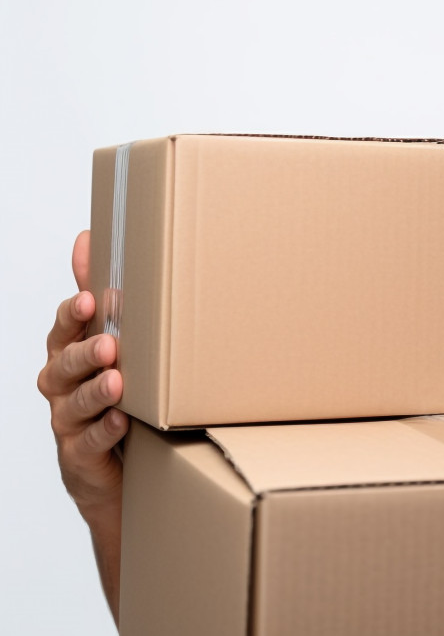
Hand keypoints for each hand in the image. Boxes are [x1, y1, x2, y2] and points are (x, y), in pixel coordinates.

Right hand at [37, 230, 125, 619]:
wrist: (118, 465)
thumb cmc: (113, 392)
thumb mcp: (107, 339)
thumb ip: (96, 294)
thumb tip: (86, 235)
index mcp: (69, 352)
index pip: (63, 328)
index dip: (74, 314)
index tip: (93, 298)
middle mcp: (62, 386)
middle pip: (63, 364)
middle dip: (83, 352)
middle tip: (109, 344)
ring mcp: (69, 422)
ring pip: (75, 403)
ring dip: (95, 391)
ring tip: (117, 382)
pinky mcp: (80, 456)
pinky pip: (88, 442)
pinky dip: (105, 430)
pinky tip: (123, 420)